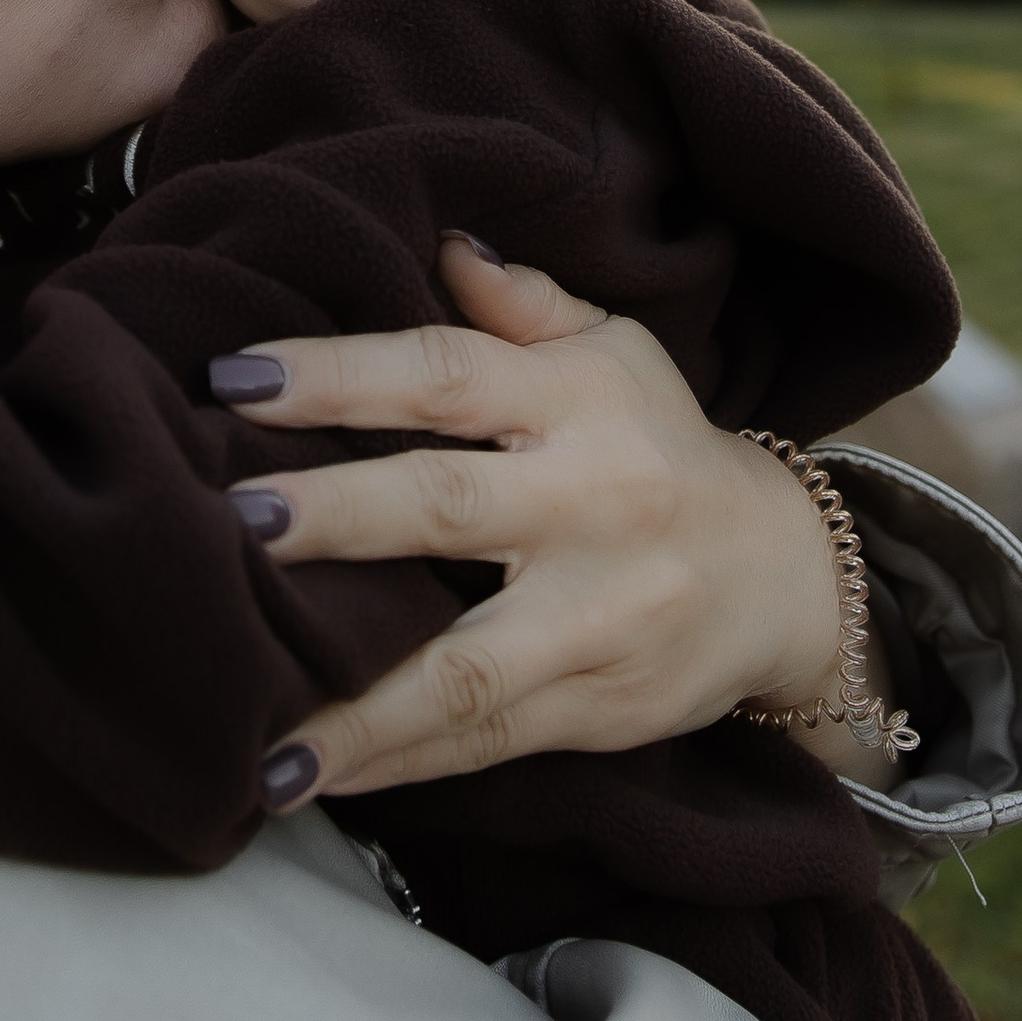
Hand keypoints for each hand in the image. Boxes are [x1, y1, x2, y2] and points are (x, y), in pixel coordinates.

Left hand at [225, 242, 843, 803]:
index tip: (232, 380)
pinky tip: (314, 777)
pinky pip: (487, 740)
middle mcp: (594, 505)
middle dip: (336, 517)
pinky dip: (398, 762)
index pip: (446, 373)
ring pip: (468, 667)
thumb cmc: (663, 446)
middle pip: (447, 507)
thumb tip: (439, 243)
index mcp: (580, 403)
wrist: (789, 577)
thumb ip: (523, 306)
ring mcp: (601, 617)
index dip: (340, 374)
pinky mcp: (604, 706)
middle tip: (233, 525)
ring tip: (261, 748)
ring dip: (358, 709)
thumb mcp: (616, 355)